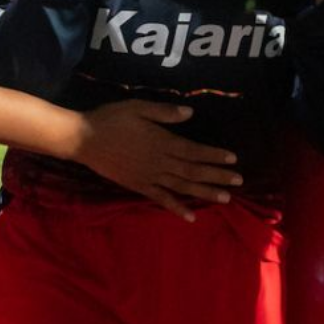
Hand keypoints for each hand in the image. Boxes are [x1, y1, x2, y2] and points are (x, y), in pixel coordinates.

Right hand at [73, 99, 242, 220]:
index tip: (233, 159)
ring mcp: (149, 177)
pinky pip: (161, 199)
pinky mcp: (138, 186)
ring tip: (225, 198)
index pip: (195, 151)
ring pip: (182, 187)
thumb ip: (164, 112)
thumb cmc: (112, 119)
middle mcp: (160, 162)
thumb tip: (190, 113)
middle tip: (239, 181)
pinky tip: (191, 217)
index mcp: (162, 141)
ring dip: (205, 192)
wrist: (84, 139)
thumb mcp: (138, 107)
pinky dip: (177, 208)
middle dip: (218, 176)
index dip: (215, 155)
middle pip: (194, 171)